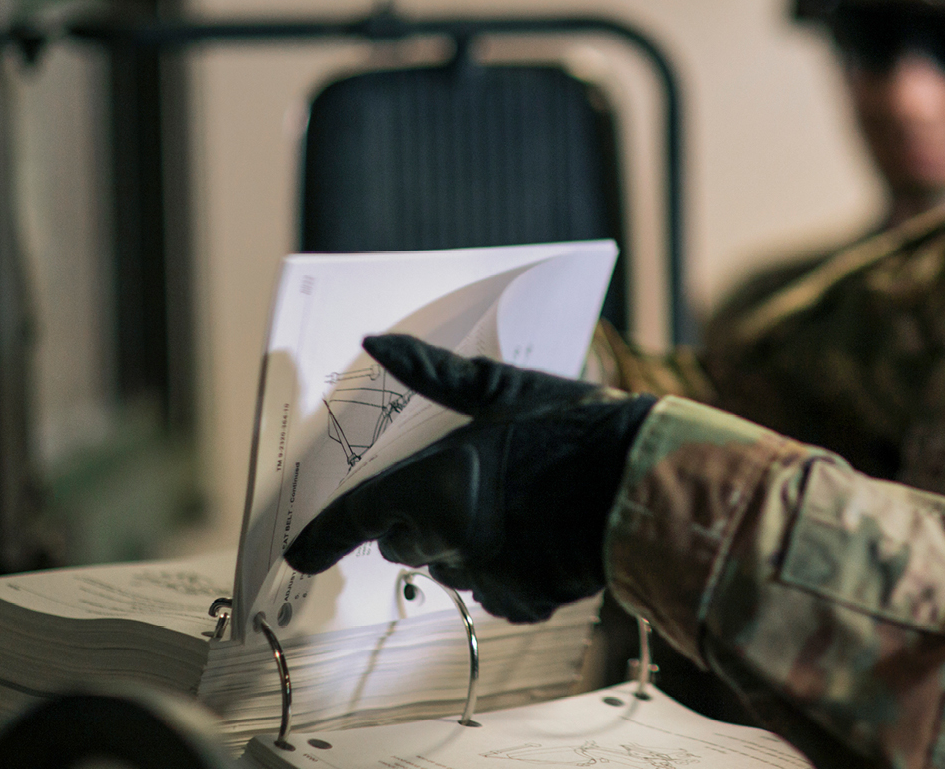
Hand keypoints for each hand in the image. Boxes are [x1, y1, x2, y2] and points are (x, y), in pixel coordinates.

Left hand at [284, 333, 654, 621]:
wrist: (645, 483)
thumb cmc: (576, 428)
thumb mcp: (508, 389)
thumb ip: (437, 373)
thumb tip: (377, 343)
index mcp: (436, 485)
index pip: (358, 516)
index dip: (323, 537)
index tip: (298, 555)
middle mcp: (451, 540)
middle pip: (401, 544)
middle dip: (410, 524)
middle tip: (449, 491)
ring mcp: (488, 577)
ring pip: (448, 568)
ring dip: (459, 546)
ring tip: (509, 508)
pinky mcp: (523, 602)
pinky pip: (493, 592)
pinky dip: (503, 571)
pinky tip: (536, 539)